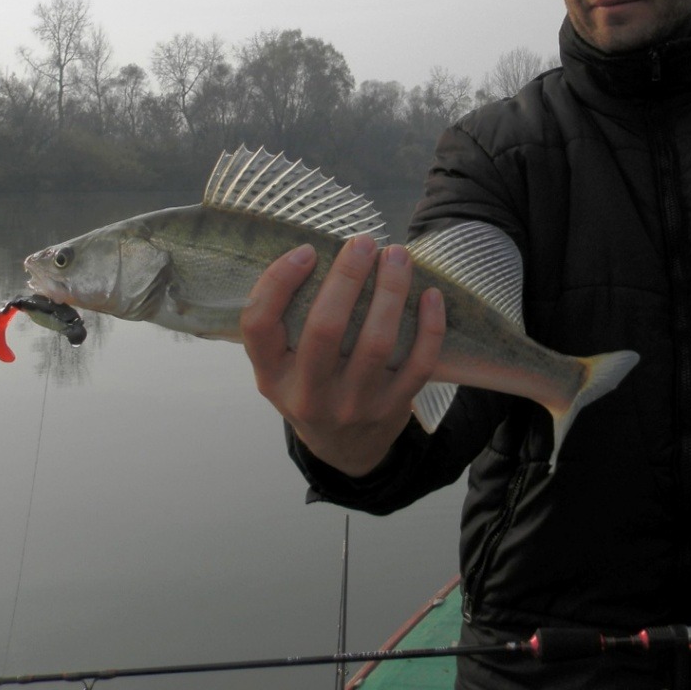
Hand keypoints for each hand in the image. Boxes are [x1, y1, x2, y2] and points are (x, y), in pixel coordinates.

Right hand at [240, 234, 444, 477]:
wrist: (344, 449)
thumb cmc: (310, 387)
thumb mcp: (280, 367)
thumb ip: (286, 323)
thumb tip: (315, 253)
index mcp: (271, 376)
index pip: (259, 324)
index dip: (279, 282)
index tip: (307, 250)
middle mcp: (308, 394)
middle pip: (325, 328)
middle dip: (347, 277)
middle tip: (364, 242)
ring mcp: (353, 405)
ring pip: (376, 342)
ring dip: (391, 292)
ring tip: (398, 256)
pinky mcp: (392, 408)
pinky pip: (418, 364)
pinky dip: (429, 327)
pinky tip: (430, 295)